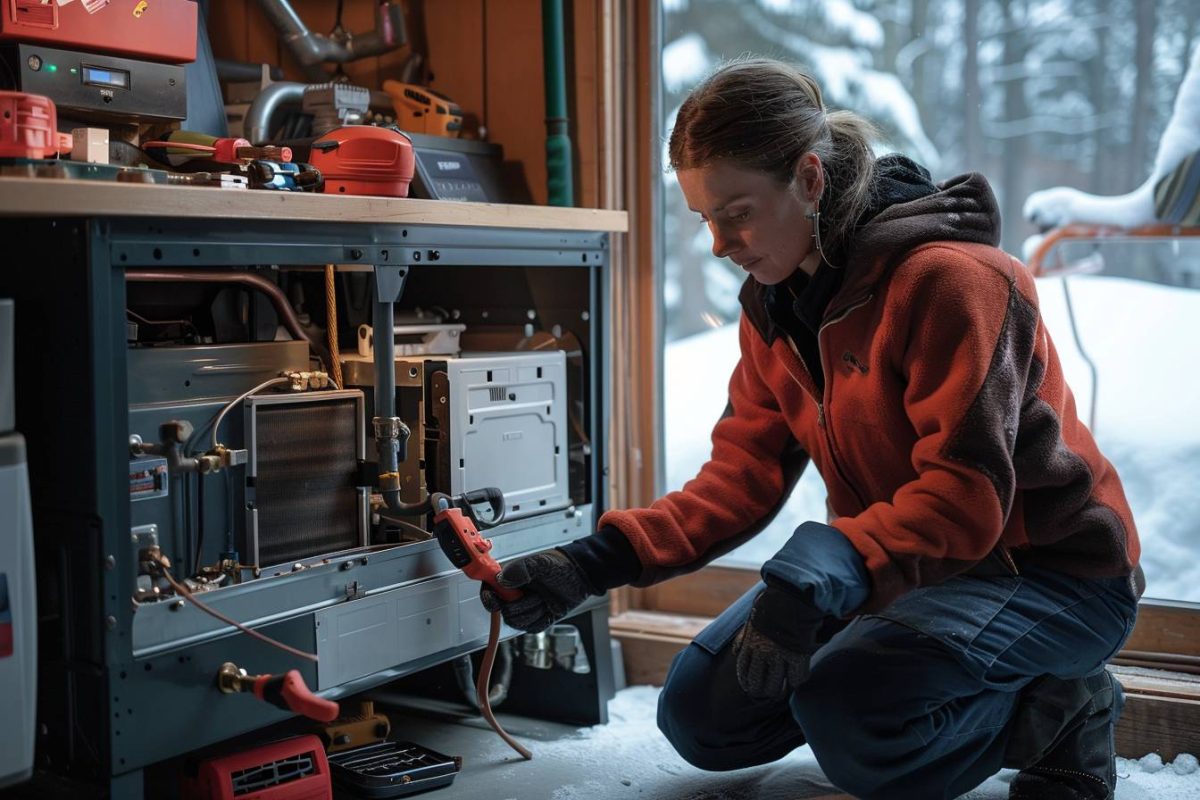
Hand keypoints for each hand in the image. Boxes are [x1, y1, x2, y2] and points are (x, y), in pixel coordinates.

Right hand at [479, 549, 594, 632]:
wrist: (581, 578)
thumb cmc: (561, 566)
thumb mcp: (541, 563)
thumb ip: (521, 568)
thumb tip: (502, 579)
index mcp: (509, 577)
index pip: (488, 590)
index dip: (489, 598)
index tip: (495, 601)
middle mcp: (513, 594)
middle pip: (502, 611)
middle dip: (520, 605)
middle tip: (535, 595)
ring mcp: (524, 608)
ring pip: (516, 622)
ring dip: (533, 611)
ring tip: (544, 599)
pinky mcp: (534, 620)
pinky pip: (530, 628)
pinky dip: (541, 620)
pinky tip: (549, 608)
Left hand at [731, 584, 823, 699]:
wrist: (791, 596)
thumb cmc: (770, 606)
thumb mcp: (750, 621)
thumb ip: (742, 638)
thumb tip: (736, 652)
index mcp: (750, 645)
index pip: (744, 672)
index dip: (746, 682)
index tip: (749, 687)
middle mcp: (763, 654)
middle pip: (758, 684)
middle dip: (760, 691)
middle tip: (764, 694)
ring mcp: (781, 657)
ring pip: (776, 686)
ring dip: (777, 691)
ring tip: (779, 693)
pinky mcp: (798, 656)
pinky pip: (796, 678)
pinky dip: (795, 681)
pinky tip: (795, 680)